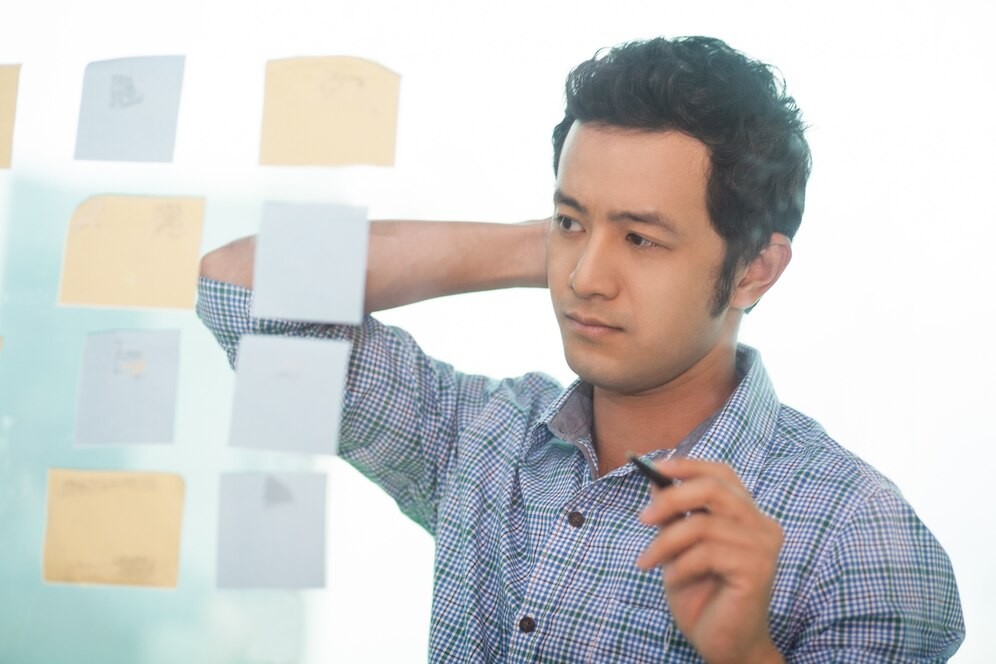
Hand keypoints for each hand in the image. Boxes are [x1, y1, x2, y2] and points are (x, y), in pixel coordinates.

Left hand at [636, 458, 783, 663]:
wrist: (724, 645)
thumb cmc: (702, 594)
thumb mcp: (679, 547)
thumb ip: (674, 514)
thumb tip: (653, 479)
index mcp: (747, 514)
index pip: (721, 473)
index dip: (688, 466)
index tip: (653, 468)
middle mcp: (762, 525)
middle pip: (713, 488)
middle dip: (671, 499)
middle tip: (642, 518)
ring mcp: (763, 546)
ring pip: (702, 524)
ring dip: (666, 543)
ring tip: (649, 561)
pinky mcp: (757, 569)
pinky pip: (706, 553)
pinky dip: (680, 565)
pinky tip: (674, 580)